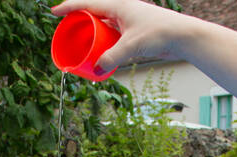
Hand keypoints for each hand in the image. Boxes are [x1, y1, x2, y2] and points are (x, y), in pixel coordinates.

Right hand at [50, 0, 190, 72]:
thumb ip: (112, 57)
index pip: (87, 3)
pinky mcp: (135, 30)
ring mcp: (129, 19)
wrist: (182, 35)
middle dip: (78, 18)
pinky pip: (113, 32)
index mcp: (118, 4)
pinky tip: (100, 48)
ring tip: (80, 39)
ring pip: (104, 22)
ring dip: (91, 29)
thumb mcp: (131, 45)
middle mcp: (122, 9)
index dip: (69, 7)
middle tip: (66, 28)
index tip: (54, 12)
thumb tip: (96, 70)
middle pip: (94, 11)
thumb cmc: (159, 33)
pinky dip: (104, 38)